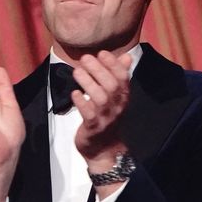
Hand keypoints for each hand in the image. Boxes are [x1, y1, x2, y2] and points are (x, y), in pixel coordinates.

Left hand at [71, 50, 133, 170]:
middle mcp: (117, 106)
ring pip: (100, 98)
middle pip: (112, 85)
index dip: (113, 64)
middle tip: (85, 58)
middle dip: (99, 70)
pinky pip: (88, 114)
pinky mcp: (93, 128)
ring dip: (88, 83)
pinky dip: (81, 102)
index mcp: (123, 97)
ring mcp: (106, 117)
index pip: (123, 77)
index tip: (101, 53)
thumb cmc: (108, 118)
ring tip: (77, 71)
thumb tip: (126, 56)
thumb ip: (120, 75)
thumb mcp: (116, 97)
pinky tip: (74, 93)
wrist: (104, 149)